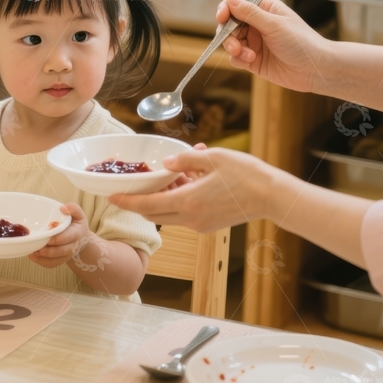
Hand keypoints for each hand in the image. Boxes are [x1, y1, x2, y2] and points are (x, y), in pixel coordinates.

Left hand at [29, 202, 90, 268]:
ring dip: (42, 257)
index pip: (69, 237)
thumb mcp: (78, 214)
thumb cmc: (75, 224)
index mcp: (77, 233)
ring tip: (32, 250)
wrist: (80, 239)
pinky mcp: (59, 261)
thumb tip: (63, 208)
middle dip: (49, 250)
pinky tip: (32, 255)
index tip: (49, 236)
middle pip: (61, 251)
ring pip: (54, 260)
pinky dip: (40, 261)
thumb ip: (73, 208)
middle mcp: (72, 247)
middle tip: (37, 246)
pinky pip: (50, 264)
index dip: (58, 238)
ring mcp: (65, 255)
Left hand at [109, 147, 274, 231]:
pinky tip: (187, 182)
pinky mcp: (209, 225)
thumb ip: (184, 159)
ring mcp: (200, 224)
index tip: (111, 197)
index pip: (148, 204)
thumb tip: (165, 163)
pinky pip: (184, 215)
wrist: (271, 196)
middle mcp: (191, 218)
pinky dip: (177, 202)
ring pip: (169, 215)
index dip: (127, 201)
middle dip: (138, 204)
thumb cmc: (245, 174)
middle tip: (127, 190)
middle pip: (154, 214)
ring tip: (168, 177)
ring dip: (161, 200)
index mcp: (188, 201)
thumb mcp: (213, 157)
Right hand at [217, 0, 328, 93]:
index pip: (237, 4)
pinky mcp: (253, 60)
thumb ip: (250, 13)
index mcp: (264, 9)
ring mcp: (255, 42)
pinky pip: (236, 57)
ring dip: (233, 47)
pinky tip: (251, 61)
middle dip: (227, 33)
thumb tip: (230, 0)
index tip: (222, 17)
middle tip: (234, 44)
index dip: (226, 9)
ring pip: (230, 41)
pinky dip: (238, 59)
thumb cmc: (301, 43)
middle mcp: (257, 24)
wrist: (315, 70)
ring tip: (245, 54)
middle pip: (229, 23)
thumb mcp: (274, 25)